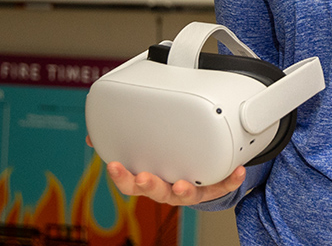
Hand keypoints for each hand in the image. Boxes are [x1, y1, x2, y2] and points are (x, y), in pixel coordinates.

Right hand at [87, 134, 245, 205]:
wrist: (195, 173)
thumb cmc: (166, 158)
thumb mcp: (142, 148)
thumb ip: (119, 139)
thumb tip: (92, 135)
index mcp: (149, 178)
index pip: (129, 182)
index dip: (122, 176)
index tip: (115, 165)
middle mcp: (167, 187)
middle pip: (155, 192)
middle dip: (148, 185)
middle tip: (144, 176)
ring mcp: (189, 191)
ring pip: (185, 197)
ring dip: (183, 191)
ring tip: (184, 184)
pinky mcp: (211, 189)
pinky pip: (221, 187)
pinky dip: (229, 181)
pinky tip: (239, 171)